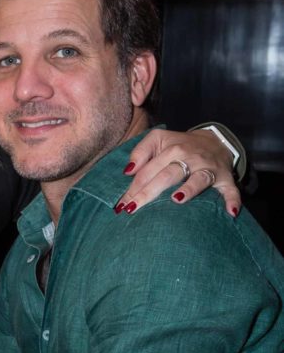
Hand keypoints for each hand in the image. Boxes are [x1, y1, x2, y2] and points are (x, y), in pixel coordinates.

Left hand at [117, 128, 240, 215]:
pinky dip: (232, 200)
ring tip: (177, 199)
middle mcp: (190, 158)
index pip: (148, 171)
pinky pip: (231, 191)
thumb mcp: (158, 140)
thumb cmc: (179, 146)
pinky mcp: (225, 179)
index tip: (120, 206)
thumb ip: (140, 151)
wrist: (214, 141)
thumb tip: (127, 171)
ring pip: (198, 179)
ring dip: (189, 189)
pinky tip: (230, 213)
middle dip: (149, 193)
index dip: (133, 188)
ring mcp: (208, 169)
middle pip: (167, 176)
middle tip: (133, 209)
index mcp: (172, 149)